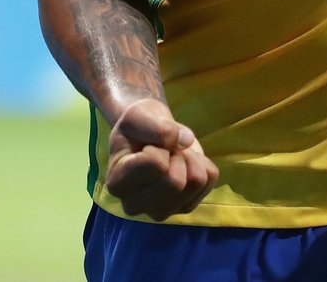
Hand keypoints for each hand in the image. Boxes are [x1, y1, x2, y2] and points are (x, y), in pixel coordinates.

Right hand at [104, 99, 218, 219]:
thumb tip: (186, 141)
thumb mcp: (138, 115)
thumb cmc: (138, 126)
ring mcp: (161, 211)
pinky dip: (203, 163)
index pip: (156, 165)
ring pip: (196, 181)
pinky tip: (185, 163)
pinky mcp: (185, 207)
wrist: (148, 133)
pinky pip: (210, 180)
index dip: (159, 145)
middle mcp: (135, 206)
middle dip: (177, 154)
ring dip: (190, 158)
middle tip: (166, 149)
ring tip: (174, 154)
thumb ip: (156, 126)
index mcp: (117, 184)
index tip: (148, 144)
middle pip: (176, 182)